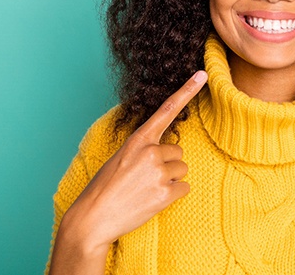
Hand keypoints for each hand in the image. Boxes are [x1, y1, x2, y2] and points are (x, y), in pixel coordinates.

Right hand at [59, 70, 207, 254]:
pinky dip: (172, 195)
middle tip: (144, 178)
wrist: (92, 219)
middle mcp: (150, 151)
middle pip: (178, 152)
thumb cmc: (104, 188)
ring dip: (169, 180)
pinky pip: (184, 187)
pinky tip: (152, 200)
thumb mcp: (120, 158)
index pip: (166, 109)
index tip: (202, 75)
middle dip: (166, 164)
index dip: (187, 90)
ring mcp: (158, 172)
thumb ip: (142, 148)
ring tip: (145, 189)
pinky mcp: (165, 193)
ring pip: (181, 169)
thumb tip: (164, 149)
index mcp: (137, 139)